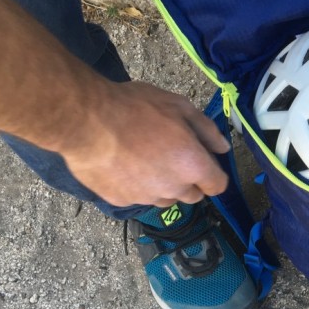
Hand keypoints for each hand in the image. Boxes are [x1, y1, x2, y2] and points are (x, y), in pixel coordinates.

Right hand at [59, 80, 230, 207]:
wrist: (86, 122)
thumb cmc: (136, 108)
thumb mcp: (179, 106)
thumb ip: (206, 130)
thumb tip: (222, 148)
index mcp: (193, 166)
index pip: (217, 186)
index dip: (213, 174)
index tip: (203, 161)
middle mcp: (173, 188)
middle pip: (192, 195)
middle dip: (188, 179)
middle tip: (170, 153)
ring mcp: (146, 198)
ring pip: (165, 198)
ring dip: (163, 184)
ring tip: (145, 157)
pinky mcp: (121, 201)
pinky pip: (137, 197)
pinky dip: (136, 185)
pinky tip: (123, 163)